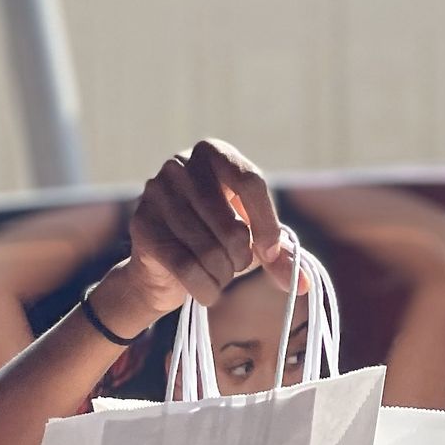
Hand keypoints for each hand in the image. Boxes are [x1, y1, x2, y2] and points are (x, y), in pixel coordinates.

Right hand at [101, 141, 294, 328]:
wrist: (162, 270)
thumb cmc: (216, 243)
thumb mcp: (253, 241)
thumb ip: (280, 255)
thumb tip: (302, 281)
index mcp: (214, 153)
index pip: (251, 183)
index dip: (267, 226)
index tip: (270, 254)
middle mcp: (180, 165)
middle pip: (232, 226)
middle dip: (241, 259)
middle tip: (234, 264)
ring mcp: (156, 192)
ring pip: (209, 252)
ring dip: (222, 276)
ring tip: (217, 274)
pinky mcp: (142, 225)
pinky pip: (187, 268)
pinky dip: (206, 289)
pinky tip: (206, 291)